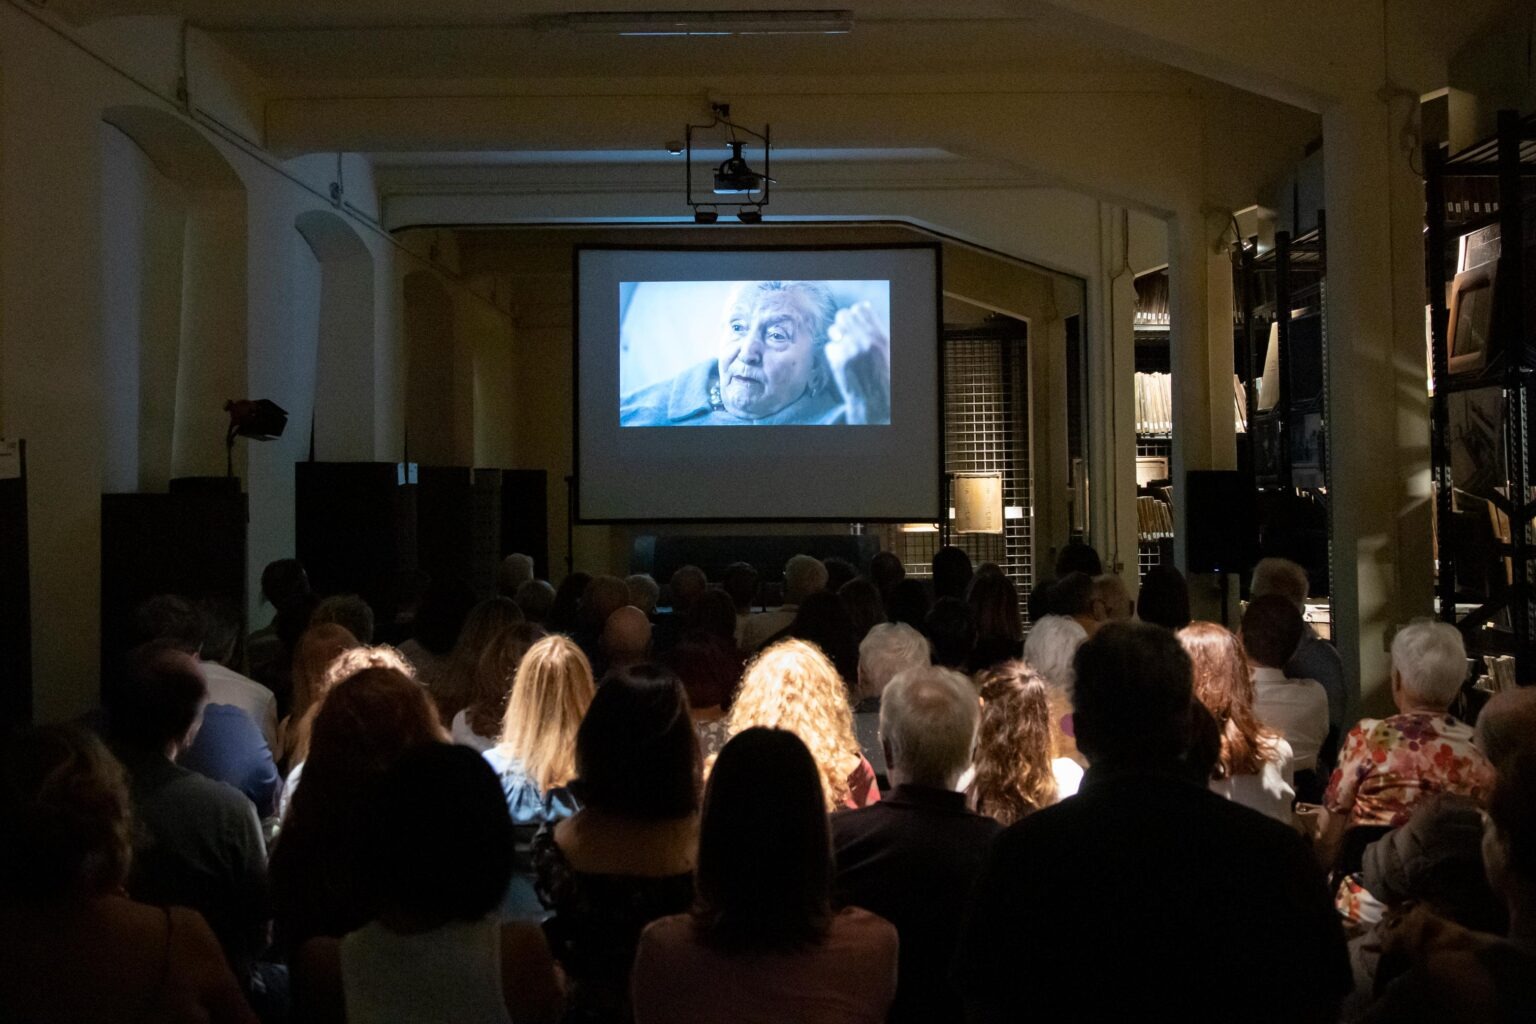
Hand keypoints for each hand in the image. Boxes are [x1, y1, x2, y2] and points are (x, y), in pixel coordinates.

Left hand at [824, 301, 890, 424]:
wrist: (873, 398)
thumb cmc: (881, 373)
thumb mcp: (885, 347)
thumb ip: (874, 328)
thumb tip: (864, 306)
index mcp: (877, 335)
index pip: (860, 309)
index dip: (855, 313)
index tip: (855, 321)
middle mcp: (863, 340)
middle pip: (843, 315)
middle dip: (843, 322)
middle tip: (845, 333)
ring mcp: (849, 350)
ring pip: (833, 329)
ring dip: (837, 336)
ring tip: (843, 347)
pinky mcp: (837, 361)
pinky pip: (829, 346)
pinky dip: (833, 352)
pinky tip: (841, 360)